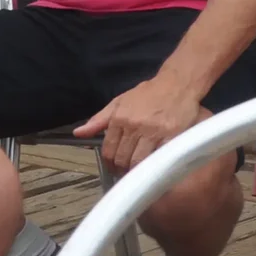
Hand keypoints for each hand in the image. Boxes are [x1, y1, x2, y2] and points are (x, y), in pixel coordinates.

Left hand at [75, 72, 204, 171]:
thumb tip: (78, 133)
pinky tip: (154, 166)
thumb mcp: (120, 102)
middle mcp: (134, 126)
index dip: (110, 163)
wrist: (177, 84)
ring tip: (140, 171)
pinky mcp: (171, 137)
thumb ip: (99, 120)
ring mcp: (153, 132)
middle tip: (127, 171)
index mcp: (119, 118)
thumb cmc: (148, 94)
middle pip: (122, 159)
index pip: (108, 150)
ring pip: (138, 162)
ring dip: (137, 171)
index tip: (114, 167)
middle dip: (122, 169)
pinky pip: (158, 159)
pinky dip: (154, 166)